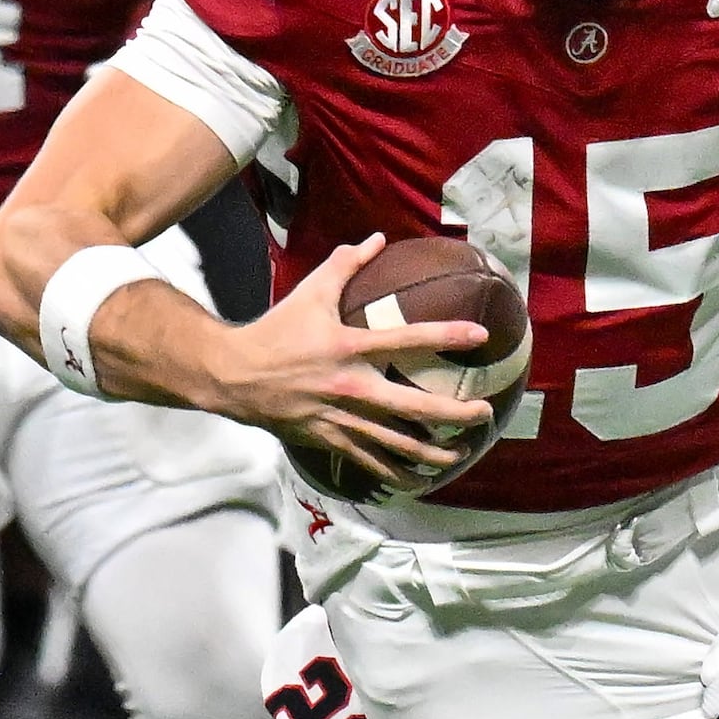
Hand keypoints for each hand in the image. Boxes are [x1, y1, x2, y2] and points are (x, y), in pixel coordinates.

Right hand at [196, 235, 495, 489]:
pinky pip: (369, 462)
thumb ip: (346, 264)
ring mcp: (341, 418)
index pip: (408, 339)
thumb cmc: (276, 331)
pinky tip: (418, 480)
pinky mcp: (329, 440)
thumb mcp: (311, 292)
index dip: (447, 335)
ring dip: (433, 452)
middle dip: (455, 413)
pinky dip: (396, 474)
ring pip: (397, 444)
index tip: (481, 335)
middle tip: (484, 414)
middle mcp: (351, 387)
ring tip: (461, 452)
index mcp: (350, 347)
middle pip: (415, 406)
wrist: (234, 375)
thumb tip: (377, 238)